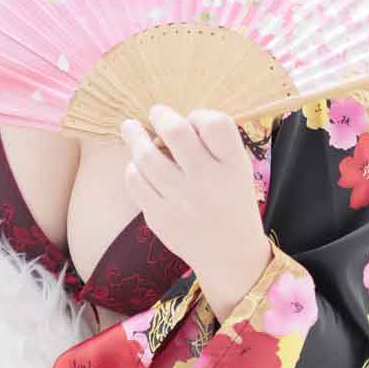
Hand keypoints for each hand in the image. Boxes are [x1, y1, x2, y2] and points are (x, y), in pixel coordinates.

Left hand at [119, 103, 267, 276]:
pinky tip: (136, 164)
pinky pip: (135, 181)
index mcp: (233, 166)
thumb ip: (213, 144)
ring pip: (146, 156)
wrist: (229, 254)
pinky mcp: (160, 218)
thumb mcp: (238, 169)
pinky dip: (133, 167)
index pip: (216, 124)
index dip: (200, 115)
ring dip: (134, 136)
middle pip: (177, 132)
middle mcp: (209, 182)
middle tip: (156, 113)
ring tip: (130, 128)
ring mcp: (182, 201)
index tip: (194, 121)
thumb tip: (168, 119)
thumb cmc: (230, 200)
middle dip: (161, 115)